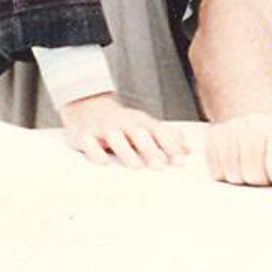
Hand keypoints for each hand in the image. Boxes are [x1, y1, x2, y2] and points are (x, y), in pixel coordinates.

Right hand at [57, 92, 188, 169]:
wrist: (86, 105)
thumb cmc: (121, 122)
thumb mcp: (144, 125)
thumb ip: (166, 138)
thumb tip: (188, 150)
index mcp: (139, 121)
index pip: (157, 131)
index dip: (169, 146)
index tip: (179, 161)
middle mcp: (122, 122)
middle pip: (137, 132)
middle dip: (149, 148)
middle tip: (159, 165)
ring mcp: (102, 127)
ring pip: (114, 136)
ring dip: (126, 150)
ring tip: (136, 166)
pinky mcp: (83, 134)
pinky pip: (88, 142)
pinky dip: (95, 152)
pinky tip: (103, 162)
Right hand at [204, 113, 271, 191]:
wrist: (264, 123)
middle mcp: (255, 122)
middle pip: (253, 175)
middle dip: (263, 181)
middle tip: (268, 171)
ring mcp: (231, 128)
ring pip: (233, 175)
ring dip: (245, 179)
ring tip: (255, 167)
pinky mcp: (213, 138)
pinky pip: (216, 172)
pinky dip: (227, 175)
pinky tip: (239, 164)